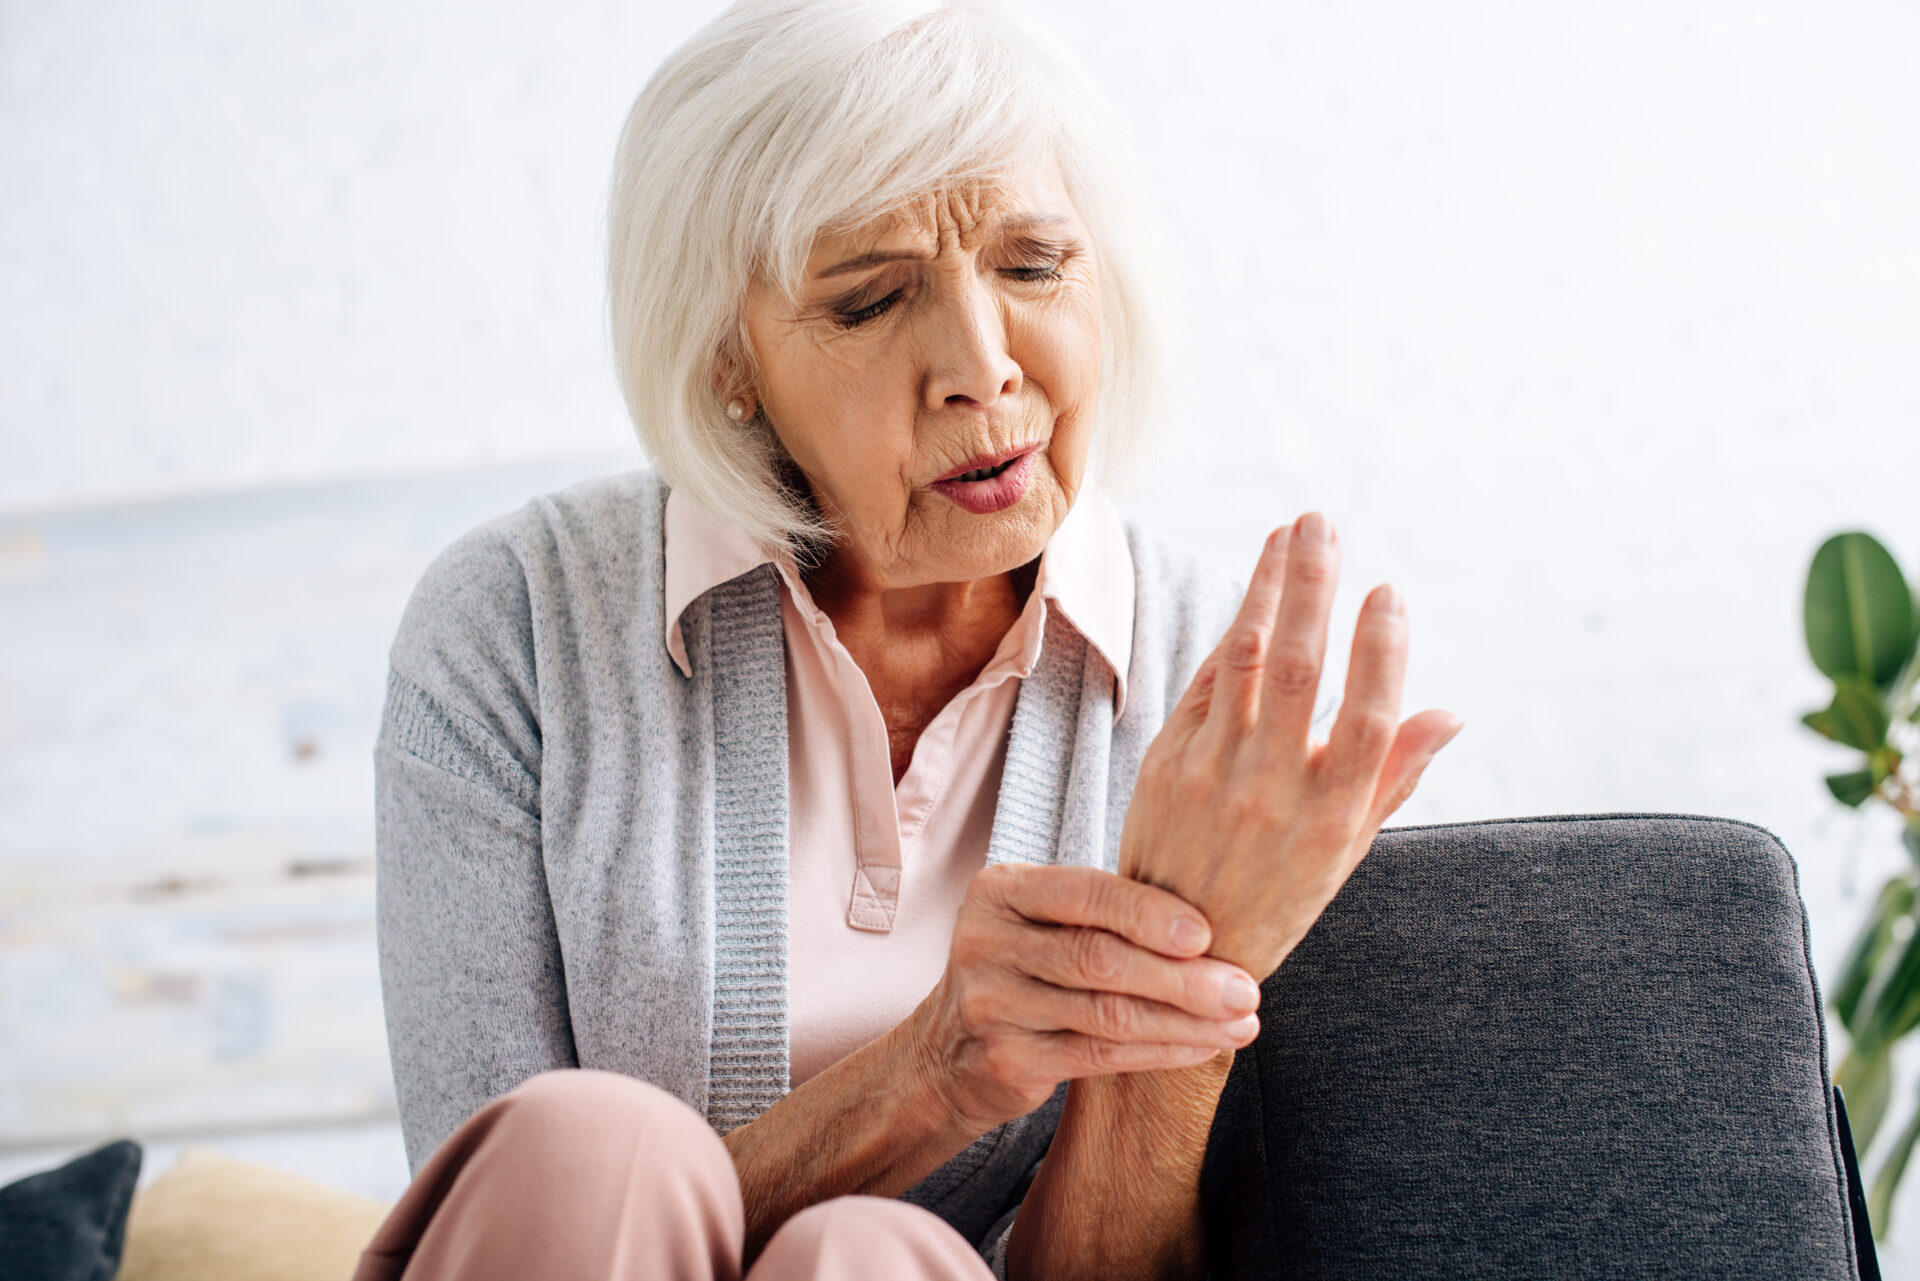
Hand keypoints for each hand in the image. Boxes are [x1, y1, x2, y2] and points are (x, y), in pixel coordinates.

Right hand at [907, 863, 1263, 1133]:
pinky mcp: (1006, 1059)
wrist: (948, 1050)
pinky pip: (1100, 1054)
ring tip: (1239, 1022)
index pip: (1086, 894)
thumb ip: (1105, 913)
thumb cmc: (1024, 969)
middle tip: (1245, 988)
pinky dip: (1160, 1051)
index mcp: (1000, 890)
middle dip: (1183, 977)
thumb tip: (1216, 921)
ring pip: (1107, 1013)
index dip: (1151, 914)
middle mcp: (986, 941)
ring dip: (1185, 1020)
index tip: (1211, 935)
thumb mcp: (1042, 923)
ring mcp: (991, 1004)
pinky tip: (1201, 1047)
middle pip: (1100, 958)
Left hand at [1119, 512, 1462, 978]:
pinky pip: (1206, 682)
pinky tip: (1254, 590)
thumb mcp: (1348, 852)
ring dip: (1264, 588)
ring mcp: (1213, 774)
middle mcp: (1270, 792)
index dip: (1382, 652)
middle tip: (1324, 524)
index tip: (1388, 591)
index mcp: (1331, 818)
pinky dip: (1232, 631)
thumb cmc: (1279, 895)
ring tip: (1288, 534)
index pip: (1366, 721)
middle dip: (1311, 588)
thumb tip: (1450, 712)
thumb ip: (1394, 777)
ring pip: (1241, 661)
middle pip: (1297, 671)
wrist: (1174, 950)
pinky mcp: (1168, 762)